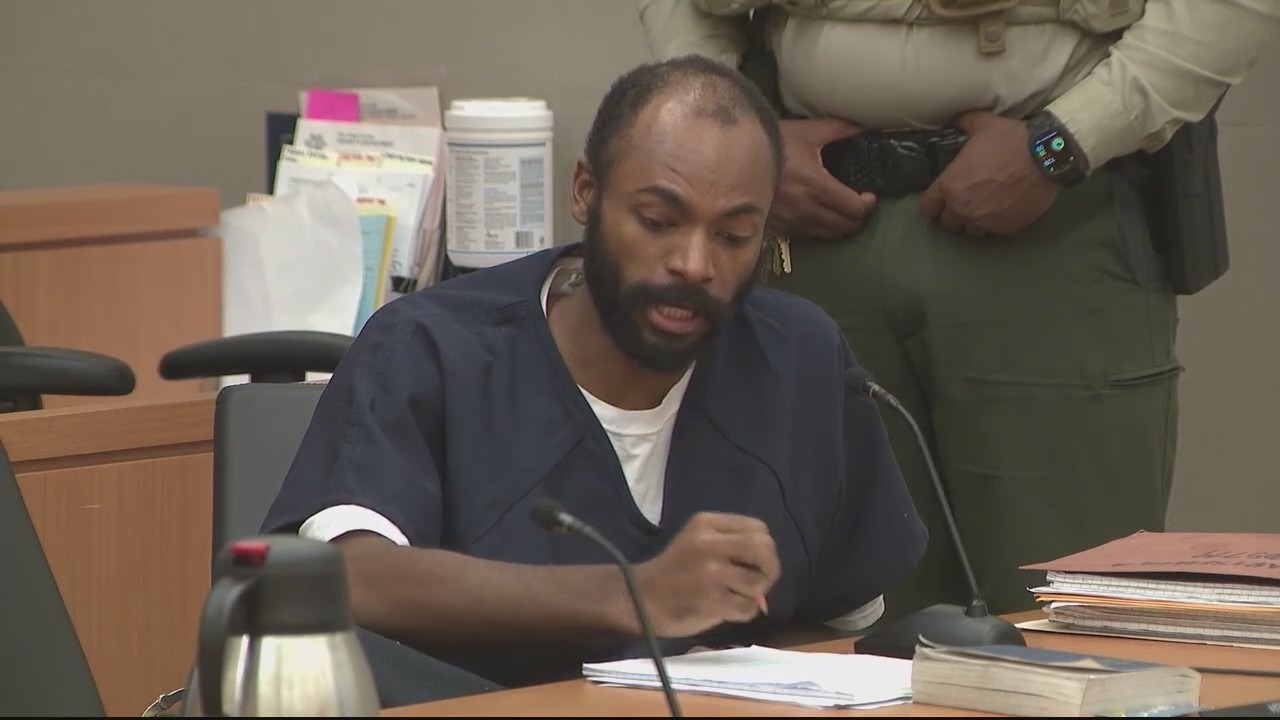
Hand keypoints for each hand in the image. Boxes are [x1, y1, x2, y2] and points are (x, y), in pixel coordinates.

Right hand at [634, 512, 779, 637]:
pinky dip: (744, 612)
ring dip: (754, 594)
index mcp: (706, 523)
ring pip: (758, 582)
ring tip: (736, 596)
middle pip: (765, 549)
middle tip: (757, 582)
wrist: (640, 598)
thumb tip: (768, 573)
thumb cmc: (674, 571)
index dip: (765, 548)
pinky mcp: (711, 600)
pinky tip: (726, 609)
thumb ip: (733, 547)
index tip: (753, 563)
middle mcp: (709, 543)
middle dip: (770, 569)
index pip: (759, 528)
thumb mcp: (699, 543)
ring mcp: (710, 572)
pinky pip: (747, 607)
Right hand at [770, 118, 877, 240]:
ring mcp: (793, 221)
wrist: (738, 161)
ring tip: (843, 211)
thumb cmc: (775, 144)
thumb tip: (864, 126)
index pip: (855, 208)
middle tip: (859, 203)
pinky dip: (822, 229)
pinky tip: (822, 215)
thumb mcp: (808, 132)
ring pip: (830, 235)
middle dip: (859, 216)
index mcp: (817, 186)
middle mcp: (806, 209)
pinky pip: (811, 236)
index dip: (868, 204)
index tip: (869, 195)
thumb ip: (840, 129)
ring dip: (842, 225)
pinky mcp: (782, 227)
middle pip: (846, 226)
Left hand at [919, 111, 1058, 236]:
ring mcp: (984, 221)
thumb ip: (964, 124)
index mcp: (949, 185)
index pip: (927, 208)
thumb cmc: (1010, 140)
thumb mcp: (982, 124)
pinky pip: (993, 231)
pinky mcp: (1005, 229)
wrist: (1046, 155)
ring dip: (973, 221)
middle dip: (954, 213)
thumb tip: (956, 121)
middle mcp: (962, 208)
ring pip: (970, 230)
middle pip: (948, 223)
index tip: (939, 201)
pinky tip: (1003, 210)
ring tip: (984, 208)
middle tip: (966, 201)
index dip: (933, 204)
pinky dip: (995, 223)